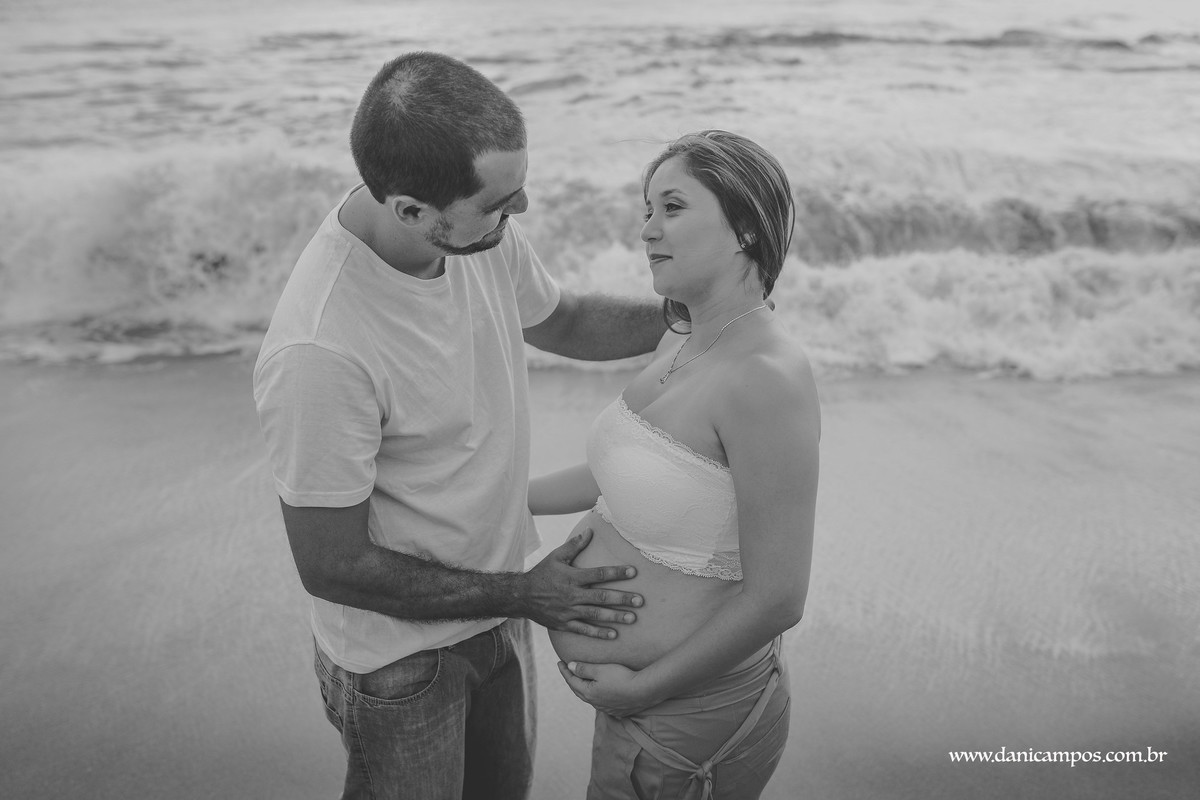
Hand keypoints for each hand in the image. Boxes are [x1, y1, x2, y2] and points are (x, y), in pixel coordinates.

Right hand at [521, 528, 642, 639]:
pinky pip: (584, 630)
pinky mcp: (564, 624)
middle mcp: (572, 595)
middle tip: (640, 600)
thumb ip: (574, 545)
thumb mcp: (556, 556)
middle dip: (622, 599)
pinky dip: (598, 633)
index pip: (598, 574)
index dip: (617, 572)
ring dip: (615, 617)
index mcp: (572, 577)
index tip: (633, 571)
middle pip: (601, 597)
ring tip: (633, 618)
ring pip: (595, 615)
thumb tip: (590, 531)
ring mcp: (568, 611)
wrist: (521, 596)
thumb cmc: (542, 573)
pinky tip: (614, 635)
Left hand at [557, 660, 656, 717]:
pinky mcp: (618, 710)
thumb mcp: (600, 670)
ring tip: (583, 681)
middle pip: (579, 691)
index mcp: (588, 693)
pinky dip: (597, 695)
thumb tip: (570, 667)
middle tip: (568, 671)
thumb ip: (583, 668)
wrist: (644, 690)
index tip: (559, 662)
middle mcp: (596, 703)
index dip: (564, 671)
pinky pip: (603, 703)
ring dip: (584, 689)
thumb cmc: (621, 677)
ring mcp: (607, 708)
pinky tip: (601, 692)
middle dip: (572, 680)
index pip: (571, 681)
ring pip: (591, 698)